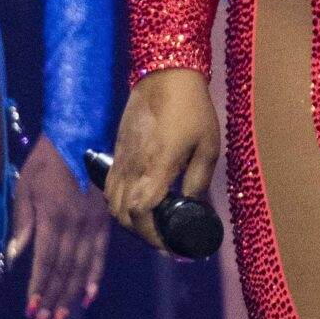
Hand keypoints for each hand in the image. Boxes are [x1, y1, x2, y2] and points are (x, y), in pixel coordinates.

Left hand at [6, 138, 108, 318]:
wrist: (80, 134)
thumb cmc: (46, 159)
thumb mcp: (25, 185)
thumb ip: (22, 222)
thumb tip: (14, 257)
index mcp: (53, 215)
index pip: (45, 260)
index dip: (38, 287)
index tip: (30, 309)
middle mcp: (76, 223)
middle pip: (64, 269)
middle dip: (52, 298)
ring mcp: (93, 223)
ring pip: (82, 267)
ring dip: (71, 295)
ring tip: (61, 318)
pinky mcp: (105, 219)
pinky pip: (101, 253)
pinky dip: (95, 276)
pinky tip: (88, 295)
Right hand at [102, 68, 219, 250]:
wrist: (165, 74)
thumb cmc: (192, 108)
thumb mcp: (208, 146)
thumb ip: (199, 180)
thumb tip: (196, 207)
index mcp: (155, 167)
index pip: (140, 214)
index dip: (152, 236)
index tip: (169, 244)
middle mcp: (132, 166)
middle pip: (121, 214)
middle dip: (140, 232)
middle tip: (163, 236)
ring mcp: (121, 157)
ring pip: (111, 201)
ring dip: (128, 217)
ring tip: (152, 220)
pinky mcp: (117, 149)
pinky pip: (111, 184)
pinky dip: (121, 200)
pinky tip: (141, 198)